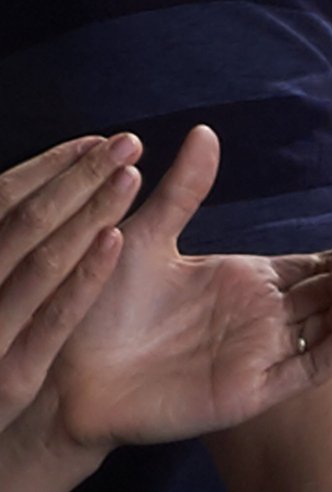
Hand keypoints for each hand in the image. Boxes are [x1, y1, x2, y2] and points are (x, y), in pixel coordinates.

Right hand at [0, 135, 141, 435]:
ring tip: (131, 175)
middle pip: (23, 225)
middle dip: (76, 179)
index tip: (96, 140)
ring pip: (38, 265)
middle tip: (128, 142)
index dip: (48, 168)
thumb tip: (60, 170)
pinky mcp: (11, 379)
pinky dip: (83, 277)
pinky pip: (51, 320)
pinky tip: (117, 238)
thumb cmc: (2, 335)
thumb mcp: (3, 279)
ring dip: (86, 214)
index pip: (0, 203)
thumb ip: (18, 235)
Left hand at [49, 125, 331, 449]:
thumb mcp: (146, 237)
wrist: (65, 370)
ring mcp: (260, 354)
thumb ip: (183, 190)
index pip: (319, 264)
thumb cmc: (102, 307)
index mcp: (249, 281)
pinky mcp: (250, 390)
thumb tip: (206, 130)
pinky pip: (308, 369)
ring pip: (330, 326)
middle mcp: (263, 317)